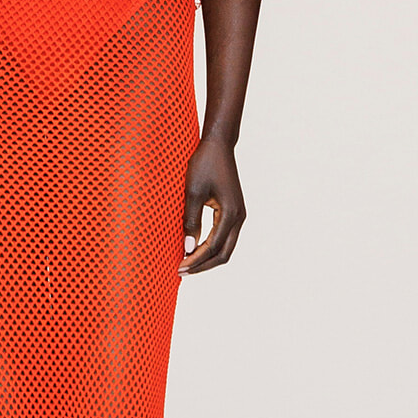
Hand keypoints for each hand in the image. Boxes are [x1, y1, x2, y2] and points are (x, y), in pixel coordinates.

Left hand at [179, 134, 245, 274]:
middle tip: (182, 271)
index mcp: (231, 213)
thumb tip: (187, 248)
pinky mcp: (233, 212)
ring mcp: (238, 215)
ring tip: (186, 265)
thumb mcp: (193, 192)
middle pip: (224, 254)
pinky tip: (194, 250)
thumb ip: (191, 220)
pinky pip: (224, 237)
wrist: (218, 146)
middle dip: (203, 265)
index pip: (213, 247)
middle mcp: (239, 217)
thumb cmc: (204, 164)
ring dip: (207, 258)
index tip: (179, 267)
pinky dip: (210, 248)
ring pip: (225, 248)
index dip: (196, 260)